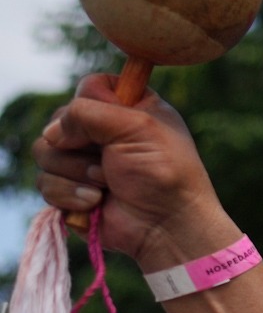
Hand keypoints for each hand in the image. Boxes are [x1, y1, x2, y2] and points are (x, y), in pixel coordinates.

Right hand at [32, 74, 238, 271]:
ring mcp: (83, 163)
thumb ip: (87, 113)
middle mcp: (103, 133)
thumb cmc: (164, 173)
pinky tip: (96, 202)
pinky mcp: (69, 191)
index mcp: (128, 110)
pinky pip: (45, 183)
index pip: (90, 87)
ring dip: (76, 171)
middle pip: (58, 121)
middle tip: (111, 162)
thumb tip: (52, 133)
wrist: (167, 226)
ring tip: (107, 184)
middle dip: (81, 145)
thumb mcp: (136, 126)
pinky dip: (70, 194)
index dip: (93, 103)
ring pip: (45, 152)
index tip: (114, 124)